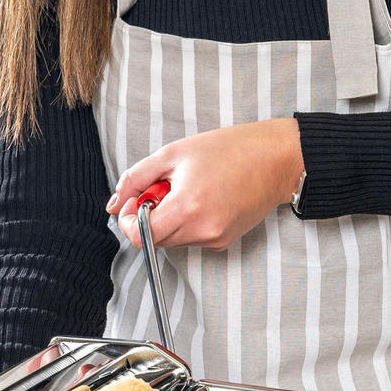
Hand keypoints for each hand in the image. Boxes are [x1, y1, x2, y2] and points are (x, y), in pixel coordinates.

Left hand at [105, 118, 303, 250]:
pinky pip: (190, 239)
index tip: (132, 202)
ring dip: (168, 219)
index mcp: (187, 207)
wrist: (276, 159)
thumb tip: (113, 205)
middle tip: (164, 187)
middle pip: (153, 239)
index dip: (128, 220)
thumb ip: (135, 178)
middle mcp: (202, 230)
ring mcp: (215, 239)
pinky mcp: (224, 241)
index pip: (140, 236)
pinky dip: (186, 223)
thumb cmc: (228, 149)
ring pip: (171, 240)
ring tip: (188, 189)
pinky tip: (203, 199)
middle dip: (148, 215)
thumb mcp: (172, 154)